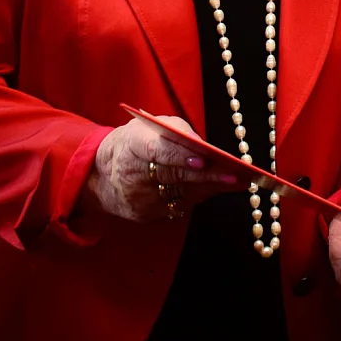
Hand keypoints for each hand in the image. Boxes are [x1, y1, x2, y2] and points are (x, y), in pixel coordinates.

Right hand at [85, 115, 239, 222]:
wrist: (103, 172)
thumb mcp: (152, 125)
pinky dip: (199, 196)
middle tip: (234, 175)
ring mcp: (137, 198)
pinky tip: (217, 189)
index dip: (179, 156)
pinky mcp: (142, 215)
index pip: (157, 151)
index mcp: (132, 144)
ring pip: (180, 194)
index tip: (202, 159)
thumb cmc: (137, 141)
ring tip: (237, 181)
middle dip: (206, 176)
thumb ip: (178, 132)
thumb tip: (203, 147)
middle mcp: (132, 173)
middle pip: (174, 176)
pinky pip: (176, 206)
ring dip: (210, 188)